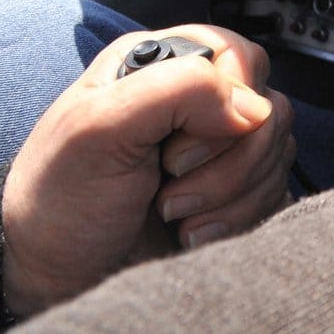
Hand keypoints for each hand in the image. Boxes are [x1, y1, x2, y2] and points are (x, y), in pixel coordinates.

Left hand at [1, 24, 294, 316]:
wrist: (57, 275)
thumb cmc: (60, 202)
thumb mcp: (95, 130)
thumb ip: (174, 91)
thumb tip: (253, 107)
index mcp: (162, 65)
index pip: (240, 58)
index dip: (221, 105)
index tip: (174, 150)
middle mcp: (197, 100)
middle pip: (268, 108)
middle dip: (224, 163)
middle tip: (167, 185)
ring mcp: (222, 146)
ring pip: (277, 151)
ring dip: (229, 195)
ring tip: (173, 214)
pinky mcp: (238, 187)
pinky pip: (276, 189)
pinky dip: (239, 218)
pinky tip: (194, 231)